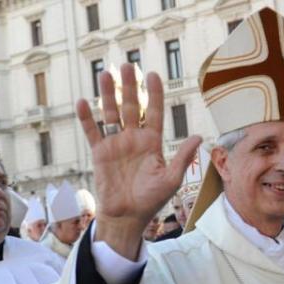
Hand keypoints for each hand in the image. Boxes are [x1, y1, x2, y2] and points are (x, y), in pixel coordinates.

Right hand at [76, 63, 201, 259]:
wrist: (127, 217)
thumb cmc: (152, 200)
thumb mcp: (171, 179)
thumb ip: (183, 157)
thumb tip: (199, 137)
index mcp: (153, 143)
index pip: (154, 112)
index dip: (154, 94)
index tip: (154, 75)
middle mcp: (134, 139)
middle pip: (132, 107)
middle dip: (130, 87)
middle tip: (128, 66)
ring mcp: (116, 144)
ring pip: (111, 113)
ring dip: (108, 95)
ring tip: (105, 74)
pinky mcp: (100, 153)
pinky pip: (92, 132)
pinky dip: (87, 118)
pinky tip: (83, 102)